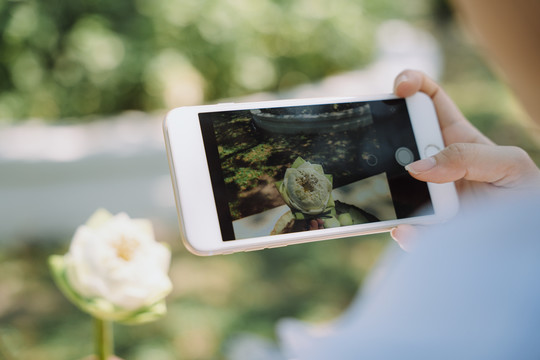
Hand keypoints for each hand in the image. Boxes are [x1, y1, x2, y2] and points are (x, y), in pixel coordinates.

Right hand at [391, 70, 539, 249]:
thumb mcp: (509, 164)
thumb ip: (469, 157)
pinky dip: (401, 229)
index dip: (411, 83)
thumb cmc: (523, 192)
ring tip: (394, 200)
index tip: (401, 88)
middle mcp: (432, 162)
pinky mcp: (422, 225)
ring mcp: (423, 194)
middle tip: (382, 150)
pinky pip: (402, 226)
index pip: (427, 100)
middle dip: (382, 138)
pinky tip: (407, 231)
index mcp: (454, 137)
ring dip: (385, 189)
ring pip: (391, 185)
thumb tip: (417, 168)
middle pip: (396, 140)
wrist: (523, 235)